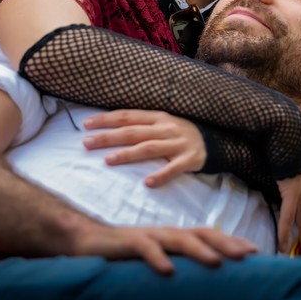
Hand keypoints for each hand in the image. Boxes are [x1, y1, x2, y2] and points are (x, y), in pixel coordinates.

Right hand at [74, 223, 256, 274]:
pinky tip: (168, 270)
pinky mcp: (127, 242)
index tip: (254, 250)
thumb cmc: (122, 252)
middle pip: (199, 234)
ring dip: (198, 249)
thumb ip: (173, 262)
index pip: (206, 235)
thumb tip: (196, 275)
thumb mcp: (154, 258)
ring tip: (217, 262)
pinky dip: (157, 258)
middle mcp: (164, 232)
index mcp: (172, 236)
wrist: (86, 239)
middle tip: (248, 254)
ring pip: (177, 238)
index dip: (229, 241)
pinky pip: (144, 248)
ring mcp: (147, 235)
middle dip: (225, 243)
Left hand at [82, 110, 206, 186]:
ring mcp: (177, 143)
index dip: (106, 120)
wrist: (214, 142)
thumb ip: (141, 124)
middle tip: (86, 143)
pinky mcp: (189, 159)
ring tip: (108, 160)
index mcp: (156, 117)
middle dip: (108, 137)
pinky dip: (161, 175)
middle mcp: (165, 128)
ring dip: (127, 154)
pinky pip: (173, 168)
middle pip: (132, 132)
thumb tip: (110, 127)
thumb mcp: (162, 122)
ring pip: (148, 148)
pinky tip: (148, 183)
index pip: (126, 116)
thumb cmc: (180, 133)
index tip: (86, 124)